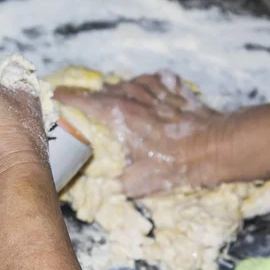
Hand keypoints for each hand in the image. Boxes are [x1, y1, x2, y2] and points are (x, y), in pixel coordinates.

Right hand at [54, 70, 223, 197]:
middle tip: (82, 105)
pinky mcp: (170, 87)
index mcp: (119, 115)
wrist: (215, 146)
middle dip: (90, 96)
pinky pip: (148, 80)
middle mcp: (132, 96)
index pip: (84, 100)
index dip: (66, 96)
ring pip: (125, 84)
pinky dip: (141, 86)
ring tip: (112, 102)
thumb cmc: (177, 164)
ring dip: (116, 91)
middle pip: (103, 90)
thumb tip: (107, 188)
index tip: (54, 94)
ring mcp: (152, 89)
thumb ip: (119, 184)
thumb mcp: (141, 183)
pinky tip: (141, 94)